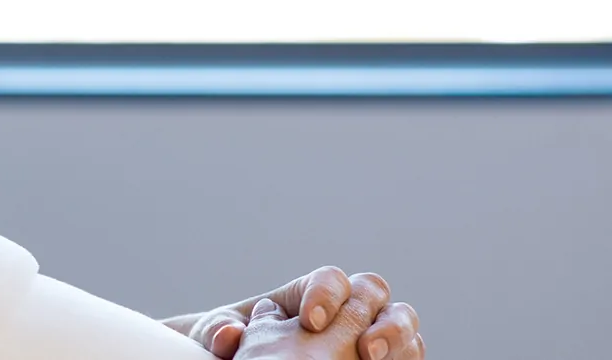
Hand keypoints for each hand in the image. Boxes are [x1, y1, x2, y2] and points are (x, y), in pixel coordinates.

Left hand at [234, 274, 424, 359]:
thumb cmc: (235, 348)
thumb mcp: (219, 336)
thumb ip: (219, 331)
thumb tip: (228, 335)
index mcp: (310, 294)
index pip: (330, 278)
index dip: (326, 294)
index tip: (310, 322)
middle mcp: (347, 309)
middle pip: (375, 293)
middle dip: (375, 314)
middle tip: (363, 349)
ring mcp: (370, 337)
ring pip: (403, 324)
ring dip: (399, 338)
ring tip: (374, 359)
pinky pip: (409, 357)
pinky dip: (406, 359)